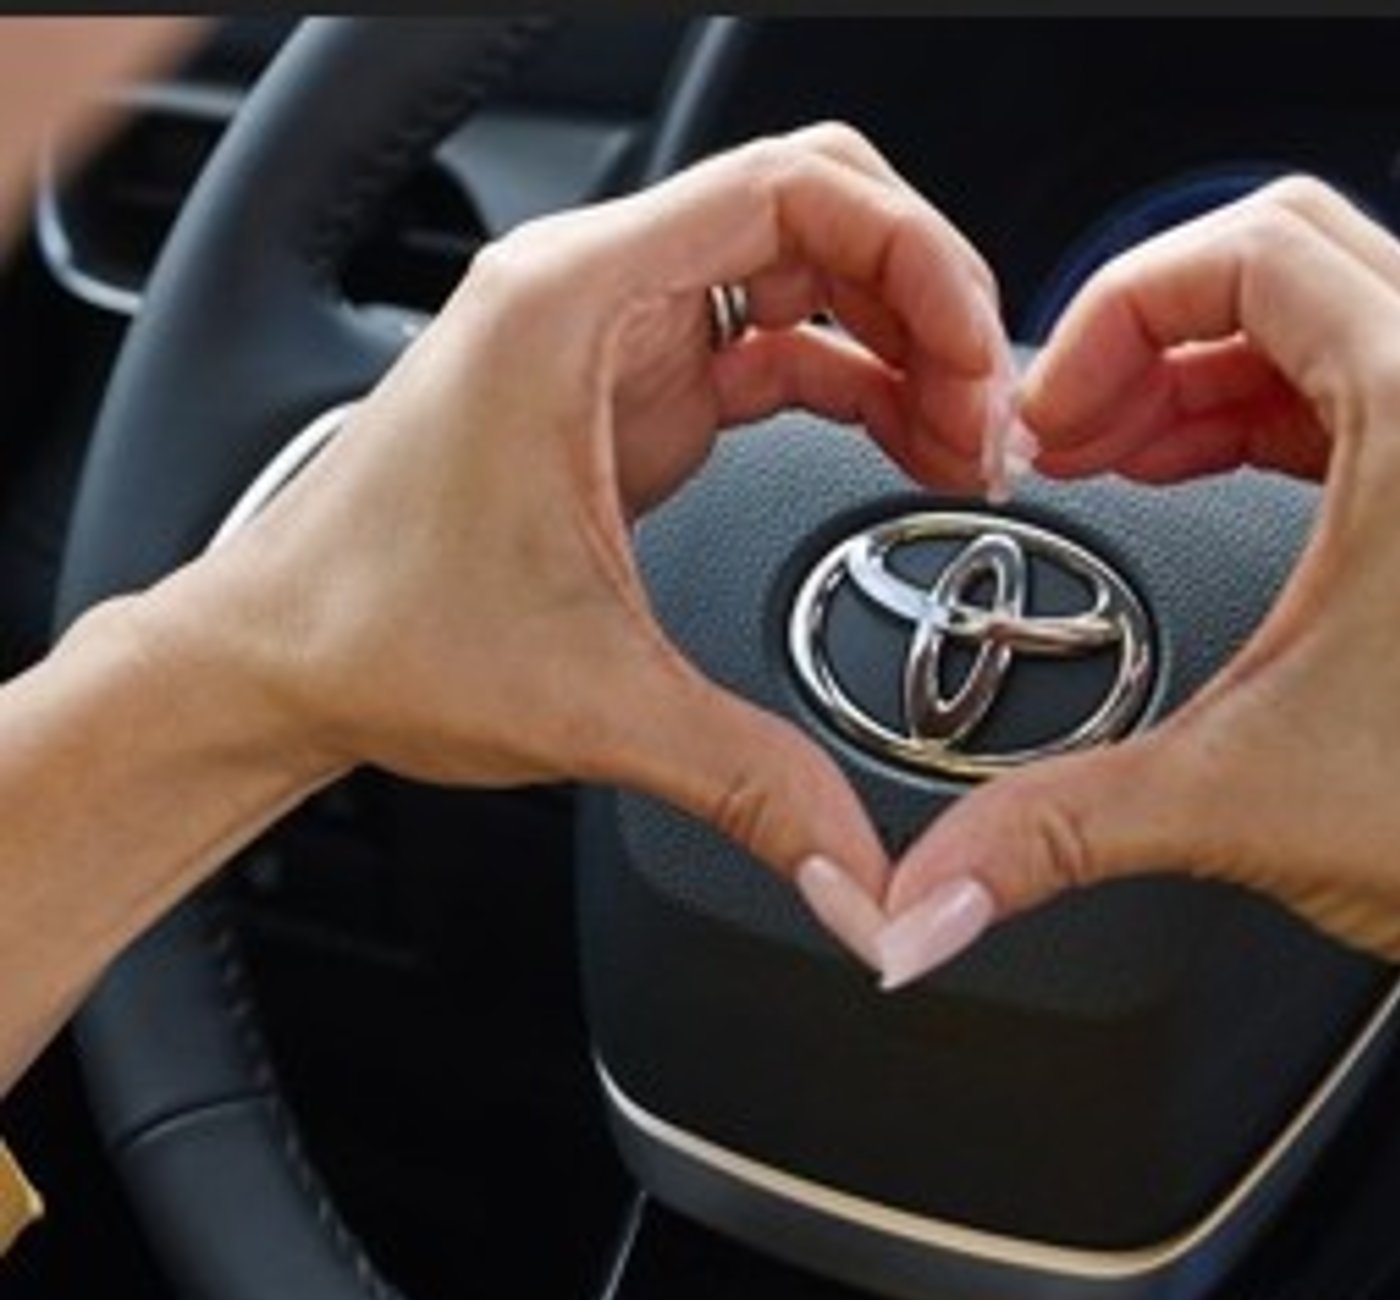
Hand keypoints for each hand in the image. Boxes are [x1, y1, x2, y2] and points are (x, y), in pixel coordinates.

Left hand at [139, 122, 1015, 951]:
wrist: (278, 663)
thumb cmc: (371, 630)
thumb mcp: (592, 705)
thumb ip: (750, 785)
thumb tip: (865, 876)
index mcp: (574, 307)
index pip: (793, 187)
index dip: (918, 257)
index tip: (977, 358)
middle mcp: (592, 294)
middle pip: (820, 211)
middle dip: (928, 301)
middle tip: (985, 413)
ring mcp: (613, 335)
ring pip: (807, 273)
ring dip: (902, 343)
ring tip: (962, 442)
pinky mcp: (628, 388)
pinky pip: (777, 343)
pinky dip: (856, 383)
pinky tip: (901, 445)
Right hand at [877, 176, 1399, 1009]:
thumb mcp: (1229, 800)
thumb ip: (1045, 831)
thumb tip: (922, 899)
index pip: (1251, 252)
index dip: (1117, 311)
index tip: (1054, 407)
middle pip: (1294, 254)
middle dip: (1155, 326)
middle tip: (1075, 423)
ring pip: (1339, 315)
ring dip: (1211, 366)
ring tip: (1122, 450)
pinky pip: (1383, 383)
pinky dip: (1278, 406)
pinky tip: (1209, 470)